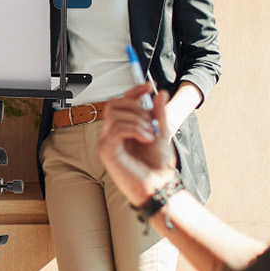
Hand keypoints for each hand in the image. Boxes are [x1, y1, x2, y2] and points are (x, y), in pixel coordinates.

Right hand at [98, 82, 178, 206]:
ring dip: (137, 121)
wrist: (159, 184)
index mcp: (124, 128)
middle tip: (150, 121)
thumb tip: (159, 93)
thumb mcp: (162, 132)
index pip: (121, 101)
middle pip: (113, 104)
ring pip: (115, 115)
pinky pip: (116, 129)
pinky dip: (134, 130)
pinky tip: (145, 138)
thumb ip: (159, 112)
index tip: (149, 86)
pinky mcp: (107, 151)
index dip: (134, 91)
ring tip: (150, 134)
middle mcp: (112, 134)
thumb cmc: (158, 165)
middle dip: (135, 107)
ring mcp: (107, 142)